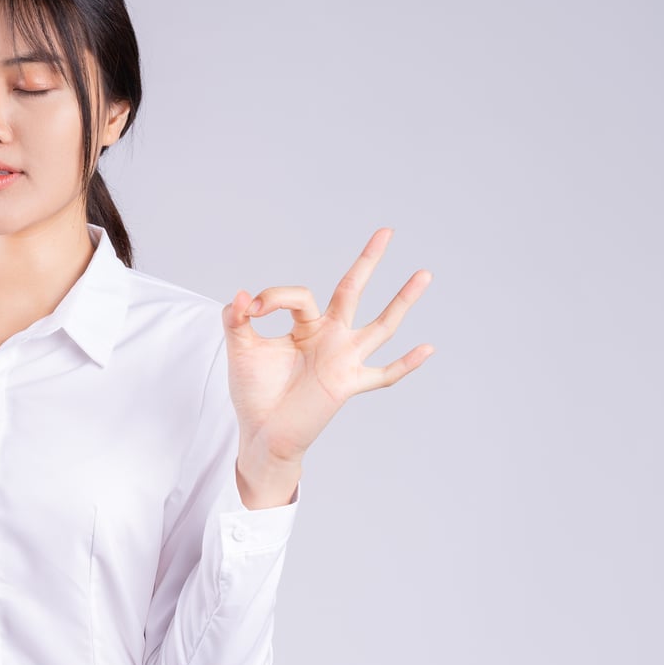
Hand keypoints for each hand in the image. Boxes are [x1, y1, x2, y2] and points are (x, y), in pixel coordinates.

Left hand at [222, 227, 433, 466]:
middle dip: (368, 261)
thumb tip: (241, 295)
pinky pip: (384, 374)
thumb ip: (236, 320)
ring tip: (424, 274)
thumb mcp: (240, 349)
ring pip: (381, 325)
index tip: (250, 310)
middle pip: (352, 291)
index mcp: (305, 326)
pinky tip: (427, 348)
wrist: (262, 432)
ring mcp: (344, 359)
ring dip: (402, 300)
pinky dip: (405, 364)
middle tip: (386, 231)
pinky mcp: (349, 384)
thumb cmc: (254, 391)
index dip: (273, 296)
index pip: (300, 296)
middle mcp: (329, 337)